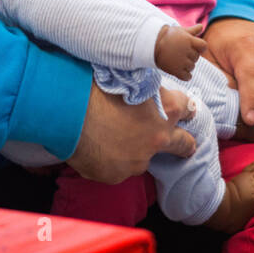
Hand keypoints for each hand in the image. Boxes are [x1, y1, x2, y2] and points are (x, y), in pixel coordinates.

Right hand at [67, 82, 196, 183]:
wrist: (66, 109)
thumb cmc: (96, 85)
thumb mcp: (130, 77)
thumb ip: (146, 88)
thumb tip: (149, 89)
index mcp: (166, 109)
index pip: (187, 107)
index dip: (184, 107)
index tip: (183, 109)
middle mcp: (158, 138)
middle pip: (183, 143)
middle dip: (184, 142)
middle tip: (185, 144)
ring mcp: (137, 160)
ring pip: (143, 157)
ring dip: (136, 150)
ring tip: (113, 137)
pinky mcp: (116, 175)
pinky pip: (117, 168)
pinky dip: (110, 160)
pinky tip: (96, 147)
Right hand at [154, 24, 206, 79]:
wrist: (152, 44)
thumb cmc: (167, 36)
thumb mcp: (180, 31)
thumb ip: (192, 30)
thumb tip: (201, 27)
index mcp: (189, 40)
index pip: (204, 46)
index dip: (200, 47)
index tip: (194, 47)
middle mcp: (186, 51)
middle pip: (196, 57)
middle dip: (191, 55)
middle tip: (180, 52)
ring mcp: (181, 62)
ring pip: (192, 67)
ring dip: (187, 65)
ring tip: (177, 60)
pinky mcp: (175, 70)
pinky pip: (187, 77)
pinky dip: (186, 76)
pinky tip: (181, 71)